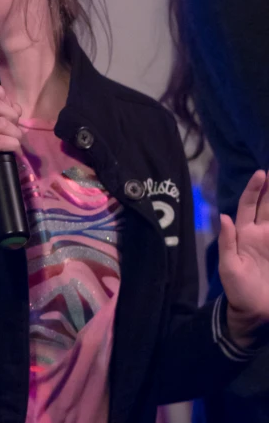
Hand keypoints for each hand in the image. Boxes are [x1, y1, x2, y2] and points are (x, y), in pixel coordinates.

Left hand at [218, 170, 268, 344]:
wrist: (255, 314)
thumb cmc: (238, 290)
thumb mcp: (228, 267)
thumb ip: (226, 241)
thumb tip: (223, 216)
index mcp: (244, 234)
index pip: (249, 205)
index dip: (254, 189)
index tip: (260, 173)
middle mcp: (260, 234)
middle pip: (268, 205)